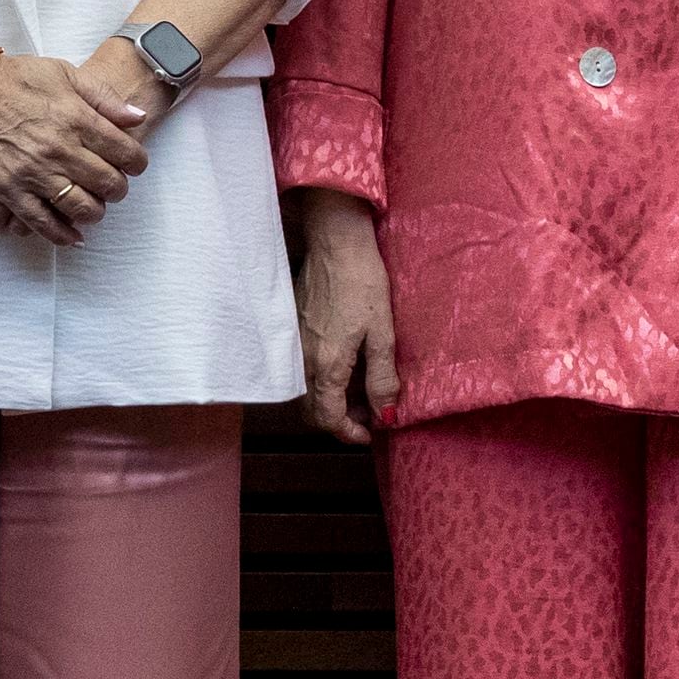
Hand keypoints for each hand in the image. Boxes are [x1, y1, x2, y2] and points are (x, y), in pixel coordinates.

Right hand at [0, 50, 146, 245]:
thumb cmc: (13, 76)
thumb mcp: (63, 73)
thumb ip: (104, 96)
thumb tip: (137, 117)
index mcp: (77, 118)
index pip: (125, 152)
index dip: (137, 163)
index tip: (134, 165)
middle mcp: (59, 148)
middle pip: (108, 183)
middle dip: (118, 189)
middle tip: (114, 186)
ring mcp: (33, 172)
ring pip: (80, 207)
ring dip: (94, 212)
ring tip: (93, 207)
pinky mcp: (8, 189)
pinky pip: (41, 222)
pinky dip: (61, 234)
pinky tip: (73, 236)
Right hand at [292, 192, 400, 445]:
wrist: (336, 244)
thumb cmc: (363, 283)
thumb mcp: (382, 333)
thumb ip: (382, 379)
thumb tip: (385, 415)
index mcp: (328, 364)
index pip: (328, 418)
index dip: (349, 433)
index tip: (370, 432)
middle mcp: (304, 359)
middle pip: (312, 411)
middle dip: (338, 420)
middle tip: (367, 412)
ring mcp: (295, 344)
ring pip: (305, 391)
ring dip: (329, 401)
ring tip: (359, 389)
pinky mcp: (292, 329)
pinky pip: (301, 369)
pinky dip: (320, 380)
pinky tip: (343, 365)